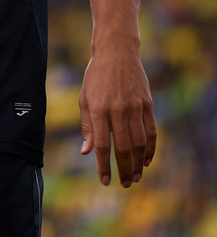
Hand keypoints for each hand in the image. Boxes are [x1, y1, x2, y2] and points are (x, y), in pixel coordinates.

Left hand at [79, 48, 156, 186]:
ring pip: (139, 143)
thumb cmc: (96, 77)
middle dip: (124, 169)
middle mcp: (118, 110)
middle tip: (124, 184)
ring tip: (135, 177)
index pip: (102, 145)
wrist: (116, 52)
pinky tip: (147, 160)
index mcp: (99, 109)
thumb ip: (87, 126)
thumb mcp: (85, 98)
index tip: (105, 181)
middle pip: (123, 148)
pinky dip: (151, 149)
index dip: (104, 165)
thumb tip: (86, 153)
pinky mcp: (147, 104)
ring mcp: (135, 107)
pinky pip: (151, 132)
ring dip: (138, 163)